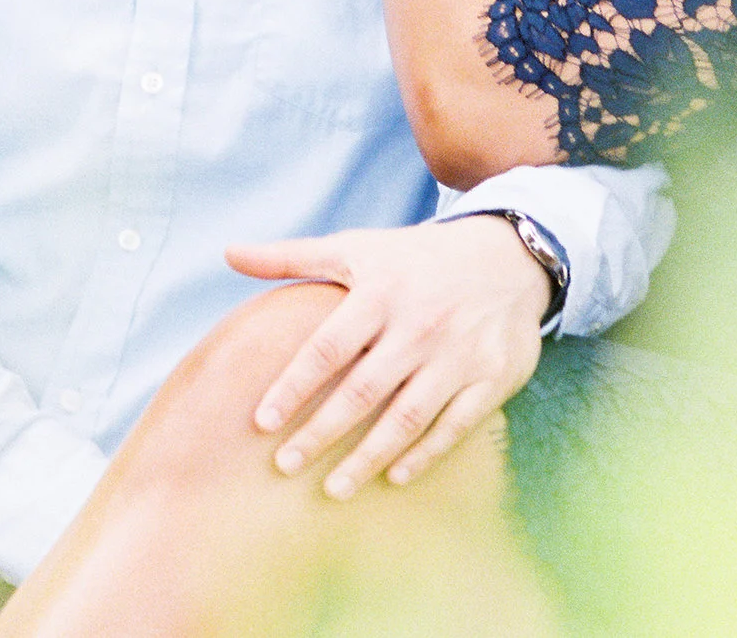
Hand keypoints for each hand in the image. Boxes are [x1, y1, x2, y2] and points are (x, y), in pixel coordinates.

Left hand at [224, 218, 550, 498]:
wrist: (509, 256)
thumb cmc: (415, 259)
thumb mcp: (357, 248)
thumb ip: (292, 257)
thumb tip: (228, 252)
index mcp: (380, 293)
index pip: (327, 348)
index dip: (292, 387)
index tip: (261, 422)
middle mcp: (419, 325)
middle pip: (362, 391)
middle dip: (320, 433)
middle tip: (284, 466)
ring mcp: (458, 354)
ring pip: (406, 416)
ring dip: (367, 457)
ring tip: (332, 489)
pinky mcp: (492, 377)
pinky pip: (454, 425)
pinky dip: (424, 455)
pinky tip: (393, 478)